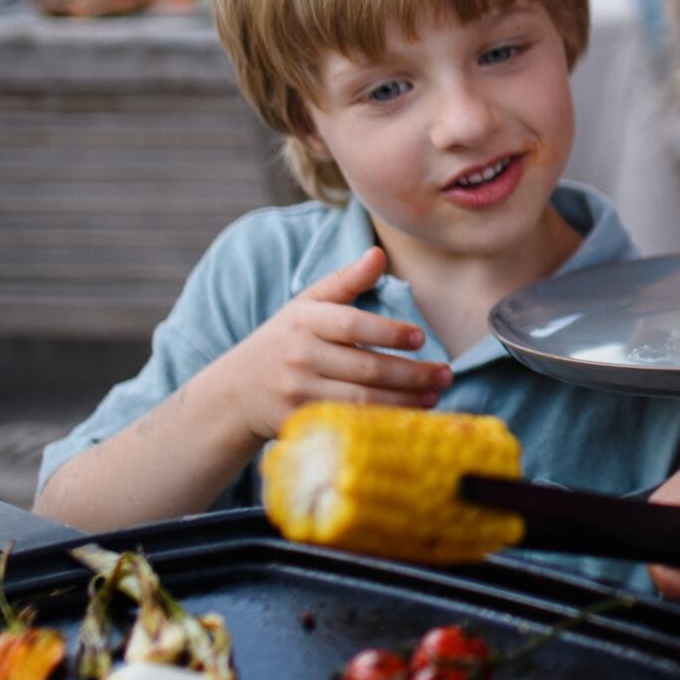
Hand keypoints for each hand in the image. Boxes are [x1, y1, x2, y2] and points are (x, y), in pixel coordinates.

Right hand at [186, 247, 453, 442]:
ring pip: (362, 400)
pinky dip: (381, 423)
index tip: (420, 338)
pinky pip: (349, 425)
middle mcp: (300, 357)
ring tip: (435, 396)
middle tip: (445, 375)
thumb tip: (378, 254)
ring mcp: (299, 394)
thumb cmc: (283, 342)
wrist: (235, 393)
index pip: (352, 325)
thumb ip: (345, 282)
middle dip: (411, 374)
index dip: (389, 332)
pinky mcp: (300, 424)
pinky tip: (407, 419)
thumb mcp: (306, 306)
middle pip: (365, 368)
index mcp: (305, 322)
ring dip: (404, 401)